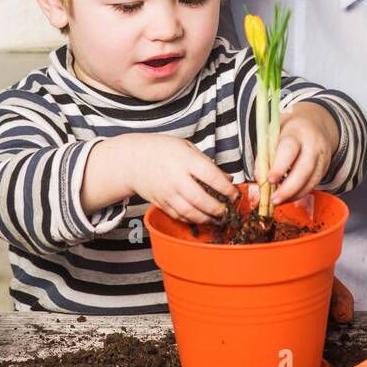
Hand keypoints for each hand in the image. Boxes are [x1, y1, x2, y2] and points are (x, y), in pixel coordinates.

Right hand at [105, 133, 239, 223]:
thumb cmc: (162, 150)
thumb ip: (207, 163)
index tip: (235, 194)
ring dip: (206, 219)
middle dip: (218, 209)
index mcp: (186, 161)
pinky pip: (179, 216)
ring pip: (190, 212)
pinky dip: (192, 219)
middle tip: (228, 211)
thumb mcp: (187, 147)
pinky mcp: (160, 203)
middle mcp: (176, 178)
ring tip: (218, 219)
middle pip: (201, 200)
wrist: (132, 160)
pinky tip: (201, 218)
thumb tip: (227, 178)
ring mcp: (167, 193)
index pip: (211, 177)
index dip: (226, 188)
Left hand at [268, 101, 338, 205]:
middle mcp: (313, 143)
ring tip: (278, 201)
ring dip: (294, 194)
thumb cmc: (288, 129)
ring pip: (311, 181)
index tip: (269, 180)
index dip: (279, 167)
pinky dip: (300, 193)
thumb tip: (260, 179)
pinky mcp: (325, 167)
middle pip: (304, 169)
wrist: (314, 123)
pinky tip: (289, 196)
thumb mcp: (272, 133)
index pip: (289, 149)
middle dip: (288, 188)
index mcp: (296, 131)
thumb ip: (264, 154)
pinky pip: (313, 184)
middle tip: (274, 199)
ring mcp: (322, 156)